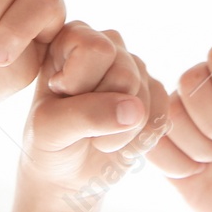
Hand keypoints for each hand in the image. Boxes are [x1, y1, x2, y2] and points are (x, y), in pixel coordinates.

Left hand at [23, 22, 167, 195]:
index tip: (60, 98)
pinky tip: (119, 140)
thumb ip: (85, 114)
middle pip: (125, 74)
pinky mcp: (153, 91)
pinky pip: (161, 113)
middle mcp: (106, 44)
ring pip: (144, 96)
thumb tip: (134, 110)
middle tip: (82, 125)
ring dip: (121, 131)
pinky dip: (139, 138)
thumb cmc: (50, 143)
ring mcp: (132, 67)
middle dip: (104, 111)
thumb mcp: (50, 128)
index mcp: (70, 38)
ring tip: (98, 136)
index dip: (81, 83)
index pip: (96, 49)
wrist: (69, 173)